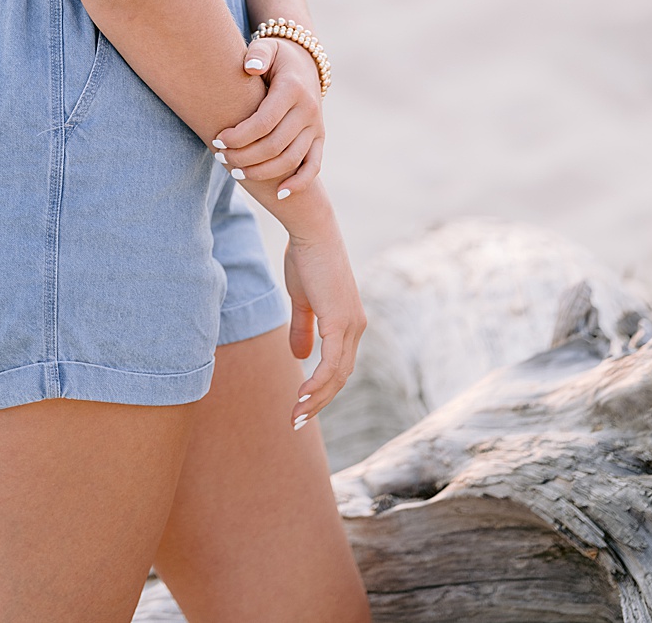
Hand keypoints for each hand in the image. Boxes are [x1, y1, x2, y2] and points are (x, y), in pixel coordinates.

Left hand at [211, 35, 323, 200]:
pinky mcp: (319, 138)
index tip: (218, 140)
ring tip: (236, 172)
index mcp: (293, 89)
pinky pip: (313, 166)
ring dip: (262, 171)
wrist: (306, 62)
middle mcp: (308, 110)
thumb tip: (250, 67)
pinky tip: (279, 194)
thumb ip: (258, 54)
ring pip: (290, 159)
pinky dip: (299, 183)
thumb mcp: (268, 46)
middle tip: (220, 157)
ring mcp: (316, 127)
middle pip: (275, 145)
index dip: (239, 136)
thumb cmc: (277, 56)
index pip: (264, 122)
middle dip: (244, 156)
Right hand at [282, 202, 365, 426]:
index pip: (338, 367)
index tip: (301, 405)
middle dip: (318, 402)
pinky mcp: (340, 321)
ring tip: (295, 416)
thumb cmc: (305, 257)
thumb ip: (302, 326)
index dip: (321, 389)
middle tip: (296, 421)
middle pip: (340, 378)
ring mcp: (350, 325)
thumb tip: (299, 356)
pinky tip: (303, 396)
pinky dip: (318, 383)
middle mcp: (356, 327)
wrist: (311, 231)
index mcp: (348, 322)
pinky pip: (331, 363)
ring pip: (336, 376)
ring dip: (316, 399)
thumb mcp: (302, 298)